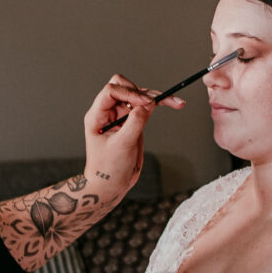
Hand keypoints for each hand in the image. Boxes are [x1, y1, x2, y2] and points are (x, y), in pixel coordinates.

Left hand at [84, 75, 172, 189]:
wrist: (111, 185)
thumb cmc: (108, 169)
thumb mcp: (122, 145)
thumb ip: (135, 123)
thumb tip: (148, 104)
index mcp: (97, 115)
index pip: (111, 91)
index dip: (130, 93)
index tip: (147, 103)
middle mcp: (108, 112)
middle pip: (124, 87)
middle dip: (142, 92)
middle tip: (157, 102)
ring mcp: (121, 116)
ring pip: (137, 96)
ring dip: (154, 96)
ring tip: (174, 102)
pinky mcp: (132, 122)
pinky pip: (145, 107)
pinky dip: (158, 104)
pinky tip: (172, 103)